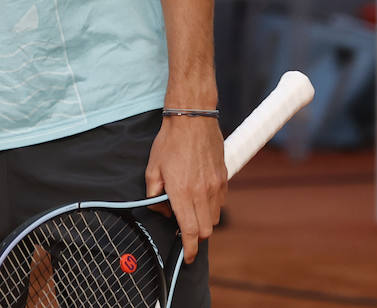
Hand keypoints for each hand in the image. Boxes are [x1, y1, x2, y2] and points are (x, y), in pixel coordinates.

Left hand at [144, 116, 226, 262]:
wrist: (192, 119)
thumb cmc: (169, 142)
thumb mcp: (152, 168)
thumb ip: (154, 194)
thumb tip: (162, 210)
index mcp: (182, 192)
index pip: (190, 231)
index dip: (190, 249)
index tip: (188, 256)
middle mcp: (202, 193)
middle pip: (206, 230)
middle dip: (196, 236)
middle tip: (185, 230)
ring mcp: (215, 186)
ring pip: (215, 217)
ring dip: (204, 220)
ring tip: (191, 209)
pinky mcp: (224, 178)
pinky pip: (221, 202)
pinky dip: (212, 206)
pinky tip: (200, 195)